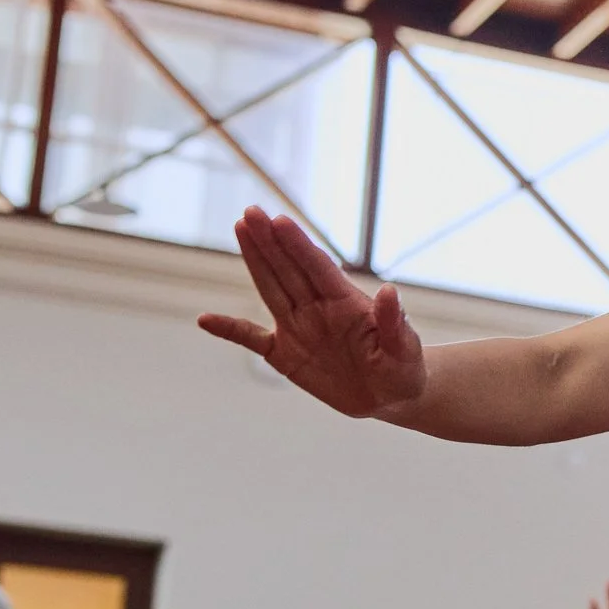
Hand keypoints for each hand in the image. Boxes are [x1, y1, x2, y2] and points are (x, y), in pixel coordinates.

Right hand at [198, 209, 426, 420]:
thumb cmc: (404, 368)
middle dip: (269, 241)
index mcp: (346, 303)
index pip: (317, 268)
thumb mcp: (404, 350)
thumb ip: (393, 323)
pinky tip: (205, 320)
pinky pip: (252, 339)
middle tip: (250, 212)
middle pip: (289, 269)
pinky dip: (229, 331)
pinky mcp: (285, 354)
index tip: (279, 220)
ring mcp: (299, 328)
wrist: (390, 395)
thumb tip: (391, 292)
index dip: (298, 245)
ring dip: (255, 261)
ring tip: (240, 229)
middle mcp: (318, 308)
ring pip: (271, 289)